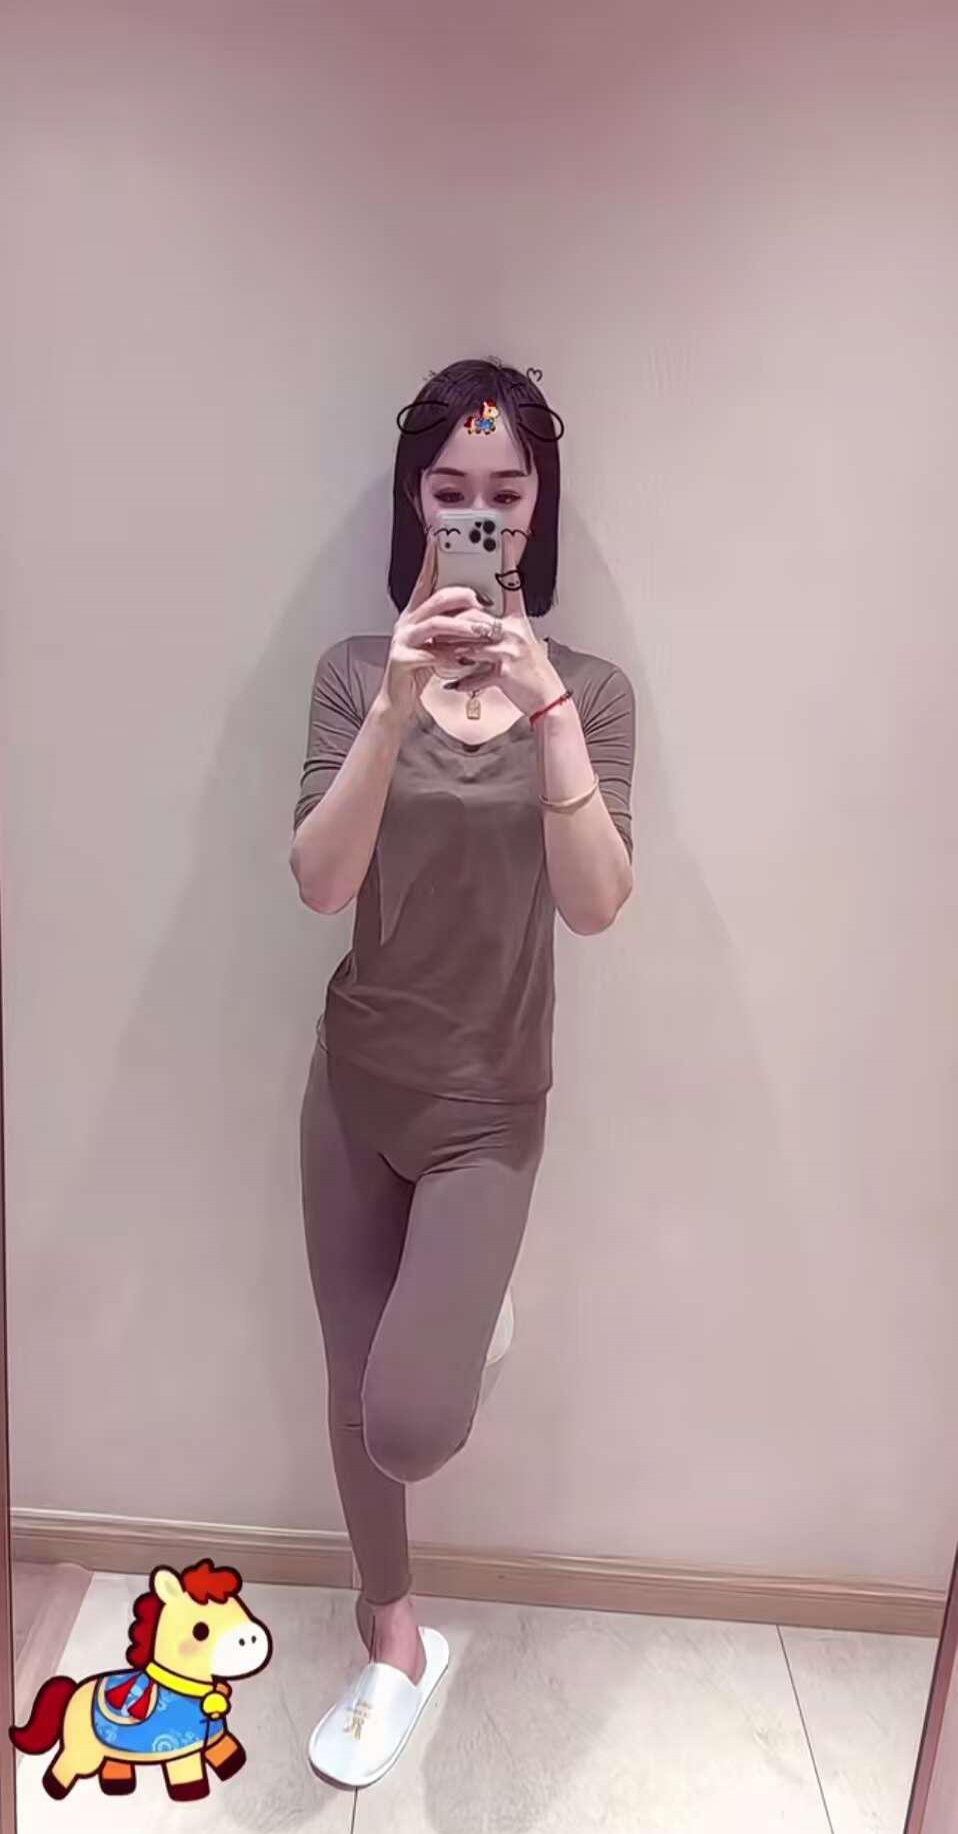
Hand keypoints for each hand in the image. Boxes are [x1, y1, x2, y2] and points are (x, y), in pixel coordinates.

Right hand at [377, 531, 488, 723]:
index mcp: (415, 614)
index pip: (425, 580)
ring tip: (482, 630)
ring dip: (461, 626)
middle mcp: (406, 623)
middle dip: (461, 596)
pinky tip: (464, 660)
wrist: (399, 701)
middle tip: (482, 599)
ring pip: (435, 624)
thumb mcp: (439, 643)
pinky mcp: (401, 660)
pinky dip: (450, 656)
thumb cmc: (421, 670)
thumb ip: (453, 627)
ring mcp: (402, 640)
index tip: (440, 539)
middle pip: (435, 599)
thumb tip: (480, 611)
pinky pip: (430, 654)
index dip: (432, 559)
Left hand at [448, 530, 565, 716]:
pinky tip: (451, 684)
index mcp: (517, 620)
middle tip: (435, 625)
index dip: (506, 560)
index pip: (511, 584)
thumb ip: (496, 628)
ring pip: (471, 643)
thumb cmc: (528, 671)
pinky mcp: (505, 672)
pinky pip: (476, 672)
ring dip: (451, 650)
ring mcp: (511, 650)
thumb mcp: (518, 642)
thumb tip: (470, 620)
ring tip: (438, 654)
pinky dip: (462, 681)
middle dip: (453, 624)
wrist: (546, 698)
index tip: (501, 539)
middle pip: (476, 616)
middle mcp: (515, 630)